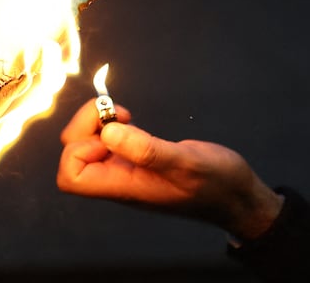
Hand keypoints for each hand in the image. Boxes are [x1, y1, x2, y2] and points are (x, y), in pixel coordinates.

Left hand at [56, 99, 280, 240]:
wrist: (238, 197)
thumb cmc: (216, 184)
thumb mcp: (187, 162)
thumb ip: (147, 150)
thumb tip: (108, 131)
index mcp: (124, 188)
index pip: (71, 177)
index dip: (78, 149)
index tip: (111, 132)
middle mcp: (118, 181)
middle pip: (73, 156)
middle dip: (85, 126)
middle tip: (117, 112)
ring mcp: (125, 172)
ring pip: (87, 147)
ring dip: (97, 123)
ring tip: (125, 114)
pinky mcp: (135, 162)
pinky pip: (106, 144)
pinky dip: (110, 126)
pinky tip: (130, 120)